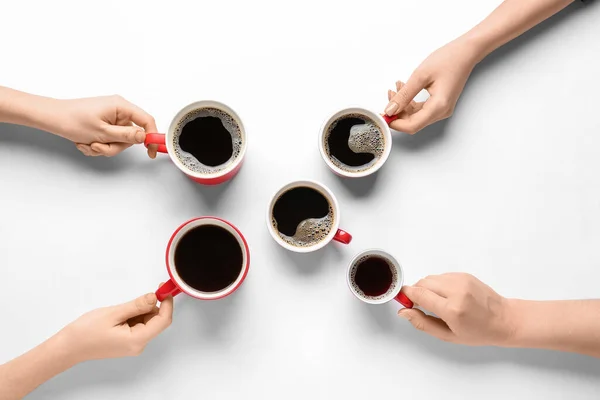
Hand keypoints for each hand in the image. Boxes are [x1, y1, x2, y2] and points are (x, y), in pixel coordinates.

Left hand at [50, 95, 158, 157]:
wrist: (52, 118)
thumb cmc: (72, 120)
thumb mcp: (103, 132)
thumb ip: (126, 135)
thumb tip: (144, 137)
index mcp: (121, 106)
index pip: (146, 120)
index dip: (152, 136)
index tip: (151, 150)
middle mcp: (118, 110)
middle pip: (131, 135)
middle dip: (115, 146)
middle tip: (100, 146)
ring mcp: (111, 117)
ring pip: (119, 140)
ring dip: (105, 147)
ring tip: (89, 144)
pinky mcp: (104, 123)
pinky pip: (110, 140)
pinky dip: (99, 145)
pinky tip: (86, 142)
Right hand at [58, 292, 172, 362]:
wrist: (68, 347)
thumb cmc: (85, 332)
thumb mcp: (114, 313)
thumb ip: (137, 305)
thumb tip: (155, 297)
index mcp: (137, 340)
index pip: (163, 321)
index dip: (166, 304)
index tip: (164, 289)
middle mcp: (138, 345)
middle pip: (156, 321)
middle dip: (151, 306)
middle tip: (139, 295)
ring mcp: (133, 345)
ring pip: (147, 322)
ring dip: (141, 311)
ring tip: (121, 310)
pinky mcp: (127, 342)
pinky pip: (138, 325)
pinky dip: (134, 316)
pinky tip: (120, 315)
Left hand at [384, 38, 478, 133]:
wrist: (465, 52)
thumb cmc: (448, 60)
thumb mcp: (420, 76)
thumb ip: (403, 95)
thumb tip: (390, 110)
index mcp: (438, 107)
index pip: (412, 126)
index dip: (395, 123)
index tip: (383, 114)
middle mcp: (441, 112)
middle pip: (413, 122)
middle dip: (398, 112)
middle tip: (389, 96)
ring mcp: (442, 109)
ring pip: (415, 116)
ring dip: (403, 105)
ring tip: (396, 88)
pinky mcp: (440, 104)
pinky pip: (421, 109)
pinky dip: (410, 101)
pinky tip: (404, 88)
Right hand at [398, 273, 513, 345]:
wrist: (504, 319)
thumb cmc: (478, 332)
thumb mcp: (448, 335)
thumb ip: (423, 323)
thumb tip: (403, 312)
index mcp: (452, 309)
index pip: (419, 294)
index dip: (407, 296)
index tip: (403, 301)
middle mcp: (456, 291)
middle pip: (422, 283)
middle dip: (417, 292)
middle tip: (421, 305)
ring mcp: (461, 280)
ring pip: (431, 278)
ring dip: (427, 288)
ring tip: (437, 302)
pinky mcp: (464, 274)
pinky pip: (442, 276)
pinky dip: (438, 284)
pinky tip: (447, 296)